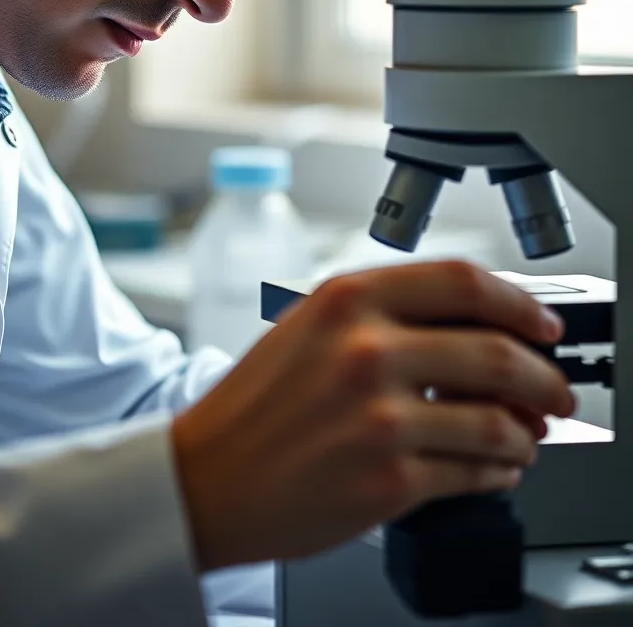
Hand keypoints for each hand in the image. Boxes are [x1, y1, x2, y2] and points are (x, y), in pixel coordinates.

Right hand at [172, 260, 574, 571]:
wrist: (206, 476)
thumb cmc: (257, 405)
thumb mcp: (311, 326)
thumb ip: (387, 315)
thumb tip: (476, 329)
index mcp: (348, 299)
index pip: (465, 283)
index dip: (522, 304)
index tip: (542, 324)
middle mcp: (366, 350)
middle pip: (497, 352)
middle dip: (545, 377)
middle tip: (557, 391)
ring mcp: (379, 418)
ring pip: (495, 421)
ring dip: (528, 432)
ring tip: (528, 437)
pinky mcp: (388, 481)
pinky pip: (473, 473)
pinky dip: (500, 471)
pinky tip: (497, 468)